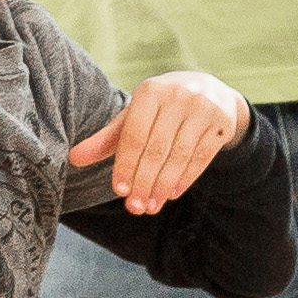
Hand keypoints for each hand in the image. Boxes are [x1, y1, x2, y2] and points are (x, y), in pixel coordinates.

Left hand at [76, 73, 248, 216]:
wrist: (207, 89)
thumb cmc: (159, 108)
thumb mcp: (133, 116)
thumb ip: (106, 138)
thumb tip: (73, 159)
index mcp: (149, 91)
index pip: (134, 136)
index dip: (126, 165)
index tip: (119, 191)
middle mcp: (178, 97)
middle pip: (157, 150)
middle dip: (144, 182)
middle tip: (134, 208)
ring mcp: (204, 109)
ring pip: (180, 156)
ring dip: (163, 186)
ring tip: (150, 206)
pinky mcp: (223, 124)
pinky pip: (202, 158)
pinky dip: (185, 179)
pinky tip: (171, 194)